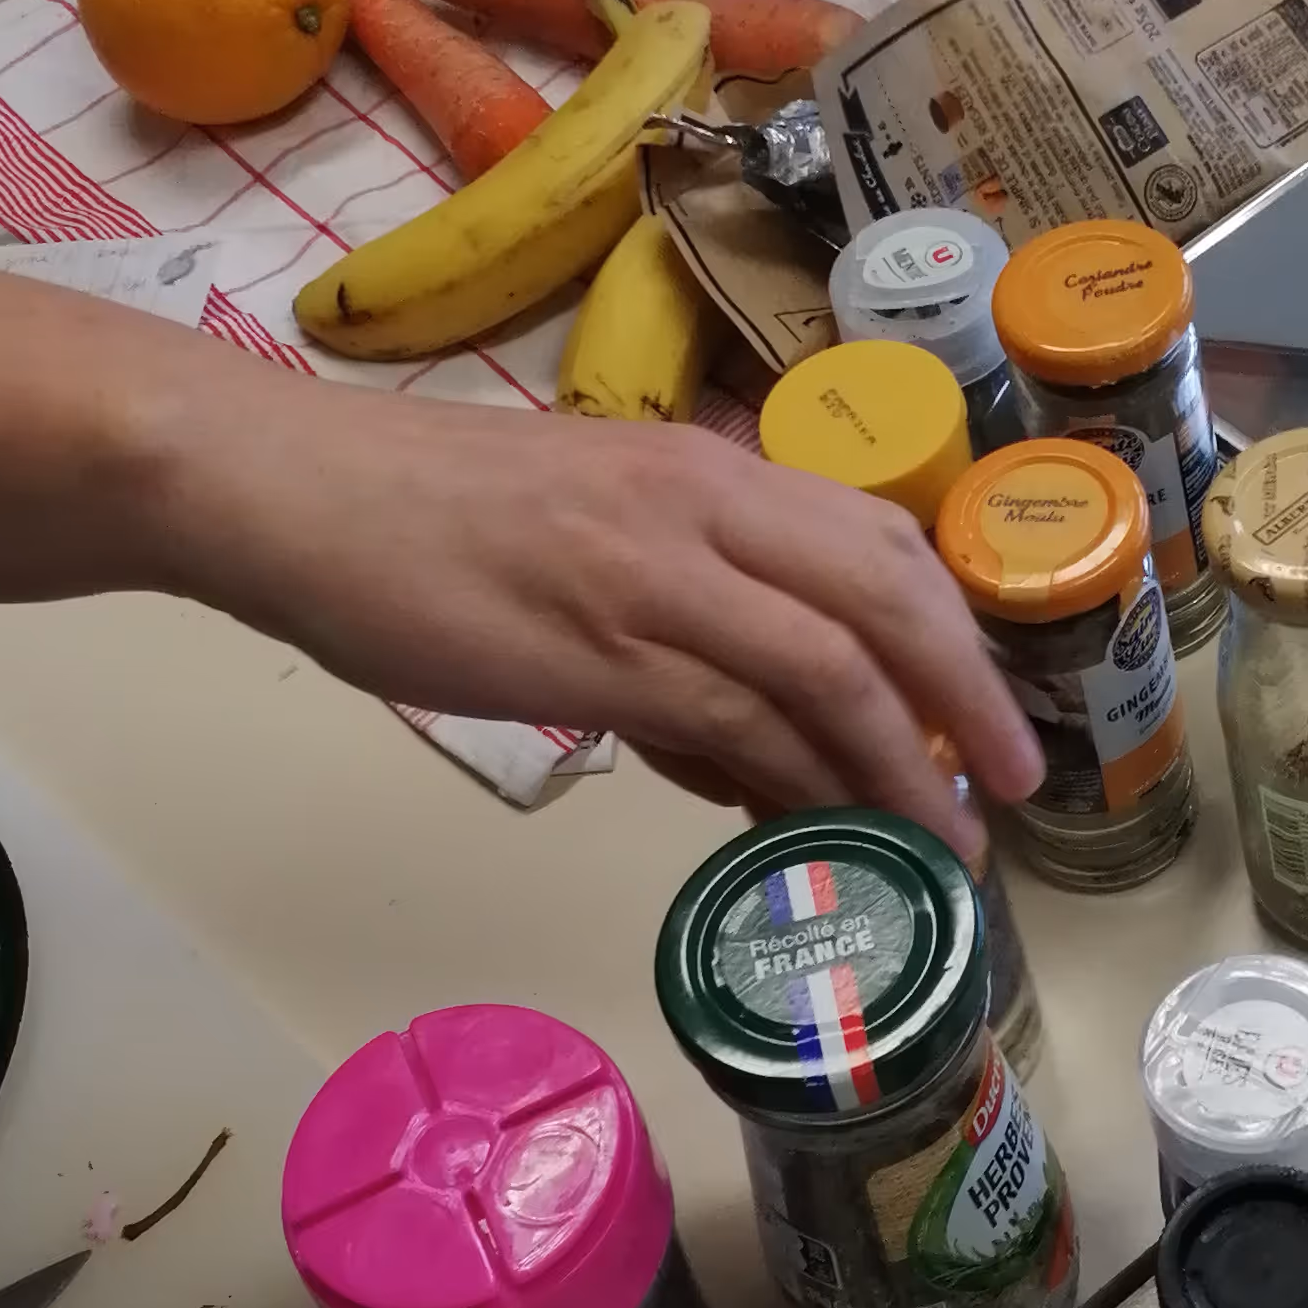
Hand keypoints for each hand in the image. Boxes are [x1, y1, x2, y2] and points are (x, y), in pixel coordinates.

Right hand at [179, 391, 1040, 855]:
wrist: (291, 491)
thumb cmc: (417, 511)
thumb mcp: (583, 527)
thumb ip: (678, 606)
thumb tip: (750, 735)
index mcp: (702, 465)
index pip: (877, 536)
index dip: (953, 624)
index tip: (991, 704)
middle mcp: (698, 506)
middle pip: (889, 595)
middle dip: (969, 697)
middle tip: (1015, 783)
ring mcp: (650, 577)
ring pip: (829, 670)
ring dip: (901, 766)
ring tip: (939, 842)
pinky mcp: (594, 653)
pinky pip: (734, 722)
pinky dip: (795, 783)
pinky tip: (816, 833)